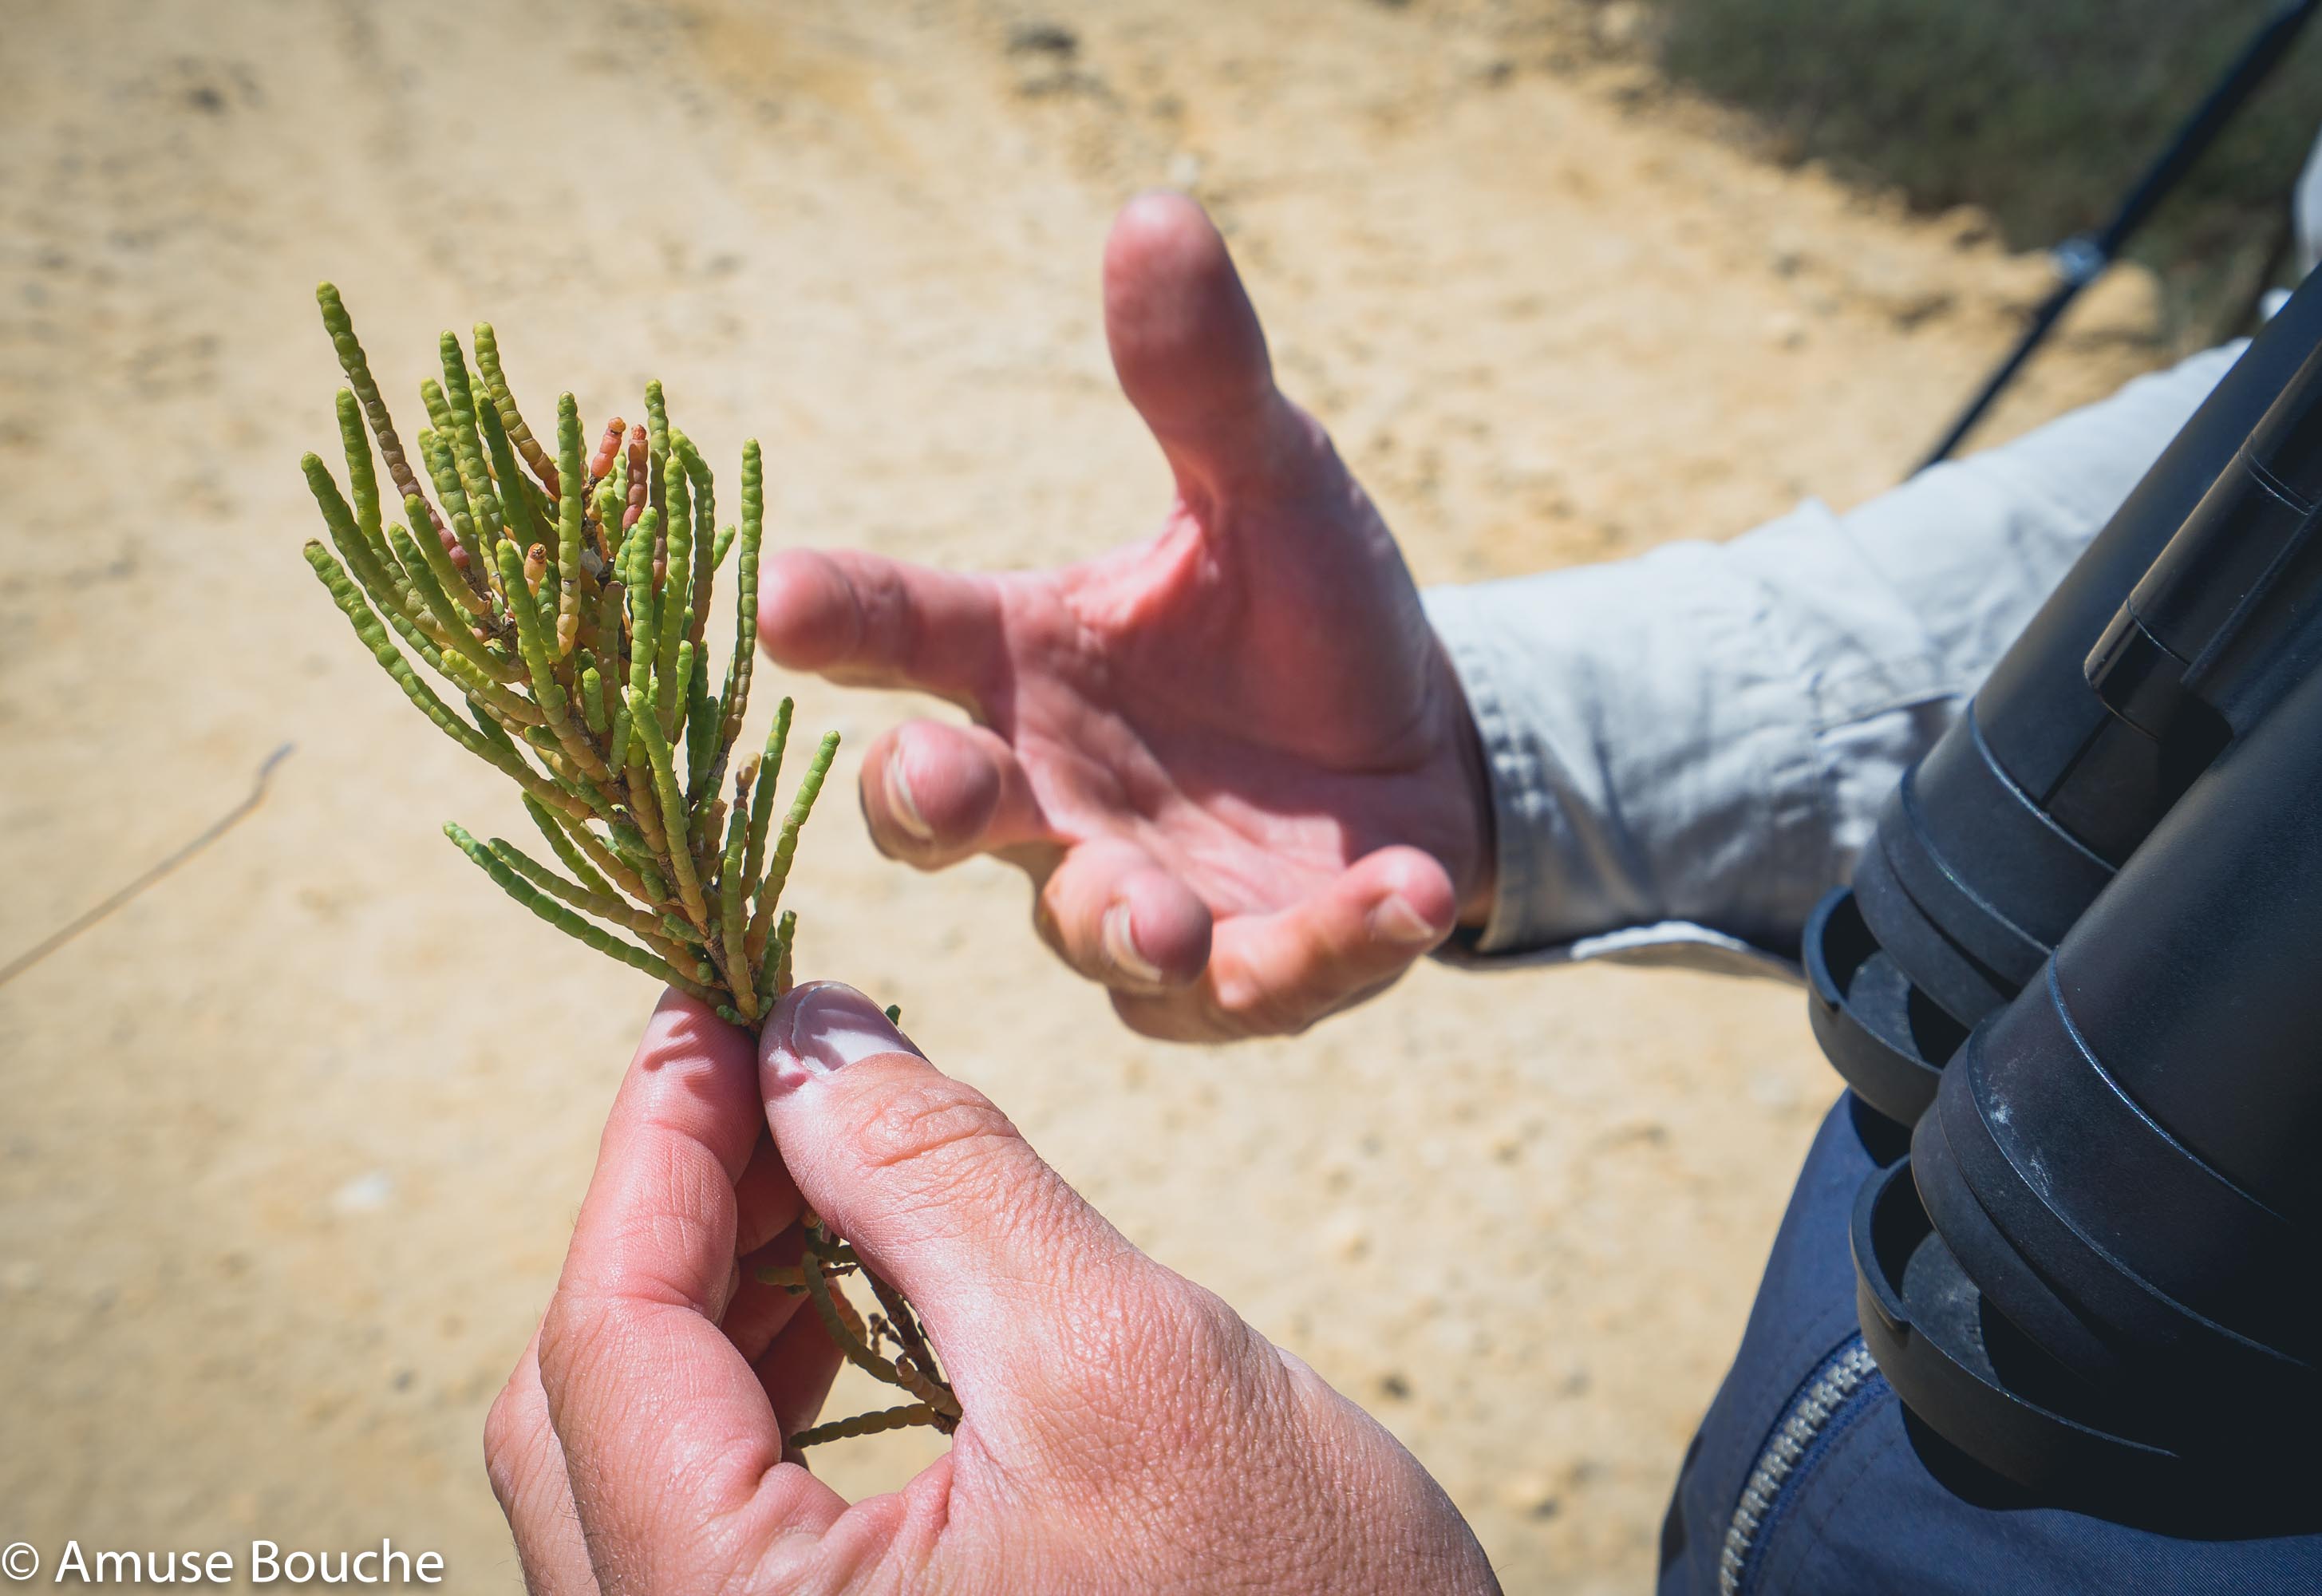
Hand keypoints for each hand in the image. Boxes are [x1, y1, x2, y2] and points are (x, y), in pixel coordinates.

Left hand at [486, 983, 1499, 1593]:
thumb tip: (804, 1032)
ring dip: (718, 1292)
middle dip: (675, 1212)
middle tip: (776, 1072)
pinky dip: (766, 1385)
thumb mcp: (1117, 1359)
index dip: (654, 1145)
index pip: (605, 1346)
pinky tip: (850, 1303)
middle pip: (585, 1411)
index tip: (714, 1007)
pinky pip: (715, 1521)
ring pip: (640, 1462)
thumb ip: (936, 1178)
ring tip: (824, 1171)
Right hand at [758, 193, 1494, 1040]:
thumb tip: (1154, 210)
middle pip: (946, 810)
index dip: (834, 615)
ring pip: (1095, 930)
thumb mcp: (1267, 484)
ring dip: (1126, 921)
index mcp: (1025, 662)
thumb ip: (1199, 382)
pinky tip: (1402, 892)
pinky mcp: (1246, 977)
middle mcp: (1052, 793)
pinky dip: (1330, 945)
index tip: (777, 599)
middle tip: (938, 779)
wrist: (1417, 748)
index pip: (903, 630)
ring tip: (1174, 919)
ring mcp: (1139, 897)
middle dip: (929, 802)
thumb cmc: (1301, 614)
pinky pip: (1264, 983)